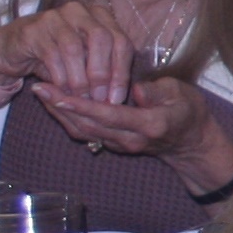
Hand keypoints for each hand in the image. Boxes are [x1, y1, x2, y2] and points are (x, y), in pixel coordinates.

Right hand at [0, 1, 137, 108]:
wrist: (11, 50)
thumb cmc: (55, 58)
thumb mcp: (84, 62)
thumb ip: (103, 71)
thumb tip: (118, 98)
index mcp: (99, 16)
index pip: (121, 41)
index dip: (122, 71)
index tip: (117, 98)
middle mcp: (79, 11)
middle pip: (102, 39)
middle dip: (103, 73)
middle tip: (99, 99)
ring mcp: (55, 17)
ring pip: (75, 48)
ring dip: (80, 78)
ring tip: (81, 99)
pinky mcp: (33, 30)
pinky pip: (52, 55)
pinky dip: (60, 77)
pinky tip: (62, 92)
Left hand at [33, 73, 232, 194]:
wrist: (193, 143)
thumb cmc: (189, 111)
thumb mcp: (182, 93)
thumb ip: (156, 90)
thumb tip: (134, 88)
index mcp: (149, 125)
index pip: (110, 115)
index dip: (83, 106)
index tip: (59, 94)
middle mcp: (130, 140)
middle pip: (88, 125)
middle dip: (61, 107)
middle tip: (39, 87)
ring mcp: (120, 146)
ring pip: (83, 132)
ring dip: (60, 114)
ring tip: (42, 93)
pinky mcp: (113, 145)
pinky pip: (87, 133)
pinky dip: (69, 119)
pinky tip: (58, 104)